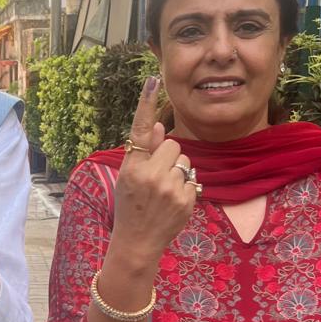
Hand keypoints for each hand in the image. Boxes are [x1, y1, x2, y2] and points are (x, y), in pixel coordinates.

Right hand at [111, 75, 197, 262]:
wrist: (138, 241)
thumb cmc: (130, 205)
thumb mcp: (128, 177)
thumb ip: (143, 150)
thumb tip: (157, 124)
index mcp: (133, 168)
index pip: (140, 130)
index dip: (146, 103)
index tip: (152, 80)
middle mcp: (151, 176)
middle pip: (172, 143)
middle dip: (167, 155)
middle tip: (155, 176)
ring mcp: (171, 189)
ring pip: (185, 159)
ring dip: (177, 170)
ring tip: (164, 190)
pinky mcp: (187, 200)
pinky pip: (193, 177)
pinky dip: (185, 186)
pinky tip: (173, 201)